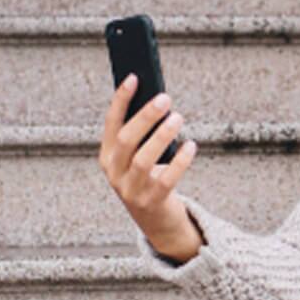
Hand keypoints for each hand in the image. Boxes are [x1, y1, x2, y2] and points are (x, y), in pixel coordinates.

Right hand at [99, 74, 200, 260]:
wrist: (157, 222)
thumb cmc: (150, 180)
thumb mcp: (140, 157)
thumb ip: (144, 135)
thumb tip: (159, 102)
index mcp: (107, 157)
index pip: (111, 124)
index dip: (121, 100)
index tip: (134, 77)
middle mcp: (114, 173)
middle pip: (127, 140)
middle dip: (145, 117)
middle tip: (165, 98)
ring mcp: (130, 190)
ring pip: (143, 159)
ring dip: (162, 136)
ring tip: (178, 118)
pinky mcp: (151, 202)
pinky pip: (166, 179)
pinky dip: (180, 161)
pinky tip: (191, 145)